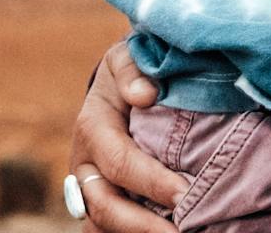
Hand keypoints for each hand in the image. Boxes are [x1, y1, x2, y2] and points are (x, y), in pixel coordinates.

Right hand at [69, 40, 188, 230]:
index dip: (152, 182)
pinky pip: (111, 229)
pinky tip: (170, 231)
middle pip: (105, 207)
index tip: (186, 194)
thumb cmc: (131, 70)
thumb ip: (133, 69)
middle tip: (183, 232)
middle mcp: (84, 165)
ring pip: (103, 225)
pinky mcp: (103, 201)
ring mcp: (90, 188)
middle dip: (143, 225)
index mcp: (92, 128)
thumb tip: (145, 95)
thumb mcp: (127, 56)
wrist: (122, 82)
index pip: (120, 163)